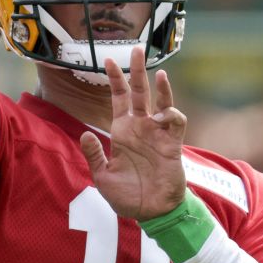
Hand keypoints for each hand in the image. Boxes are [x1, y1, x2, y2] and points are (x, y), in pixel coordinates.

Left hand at [80, 46, 187, 220]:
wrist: (152, 213)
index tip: (106, 59)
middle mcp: (140, 127)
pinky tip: (162, 115)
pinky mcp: (172, 144)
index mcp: (122, 131)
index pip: (118, 98)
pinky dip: (171, 114)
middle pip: (139, 92)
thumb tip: (86, 133)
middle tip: (136, 49)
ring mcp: (157, 134)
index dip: (114, 79)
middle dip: (137, 71)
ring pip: (161, 101)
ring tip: (159, 74)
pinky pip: (175, 121)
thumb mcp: (103, 177)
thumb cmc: (127, 196)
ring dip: (162, 87)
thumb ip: (95, 155)